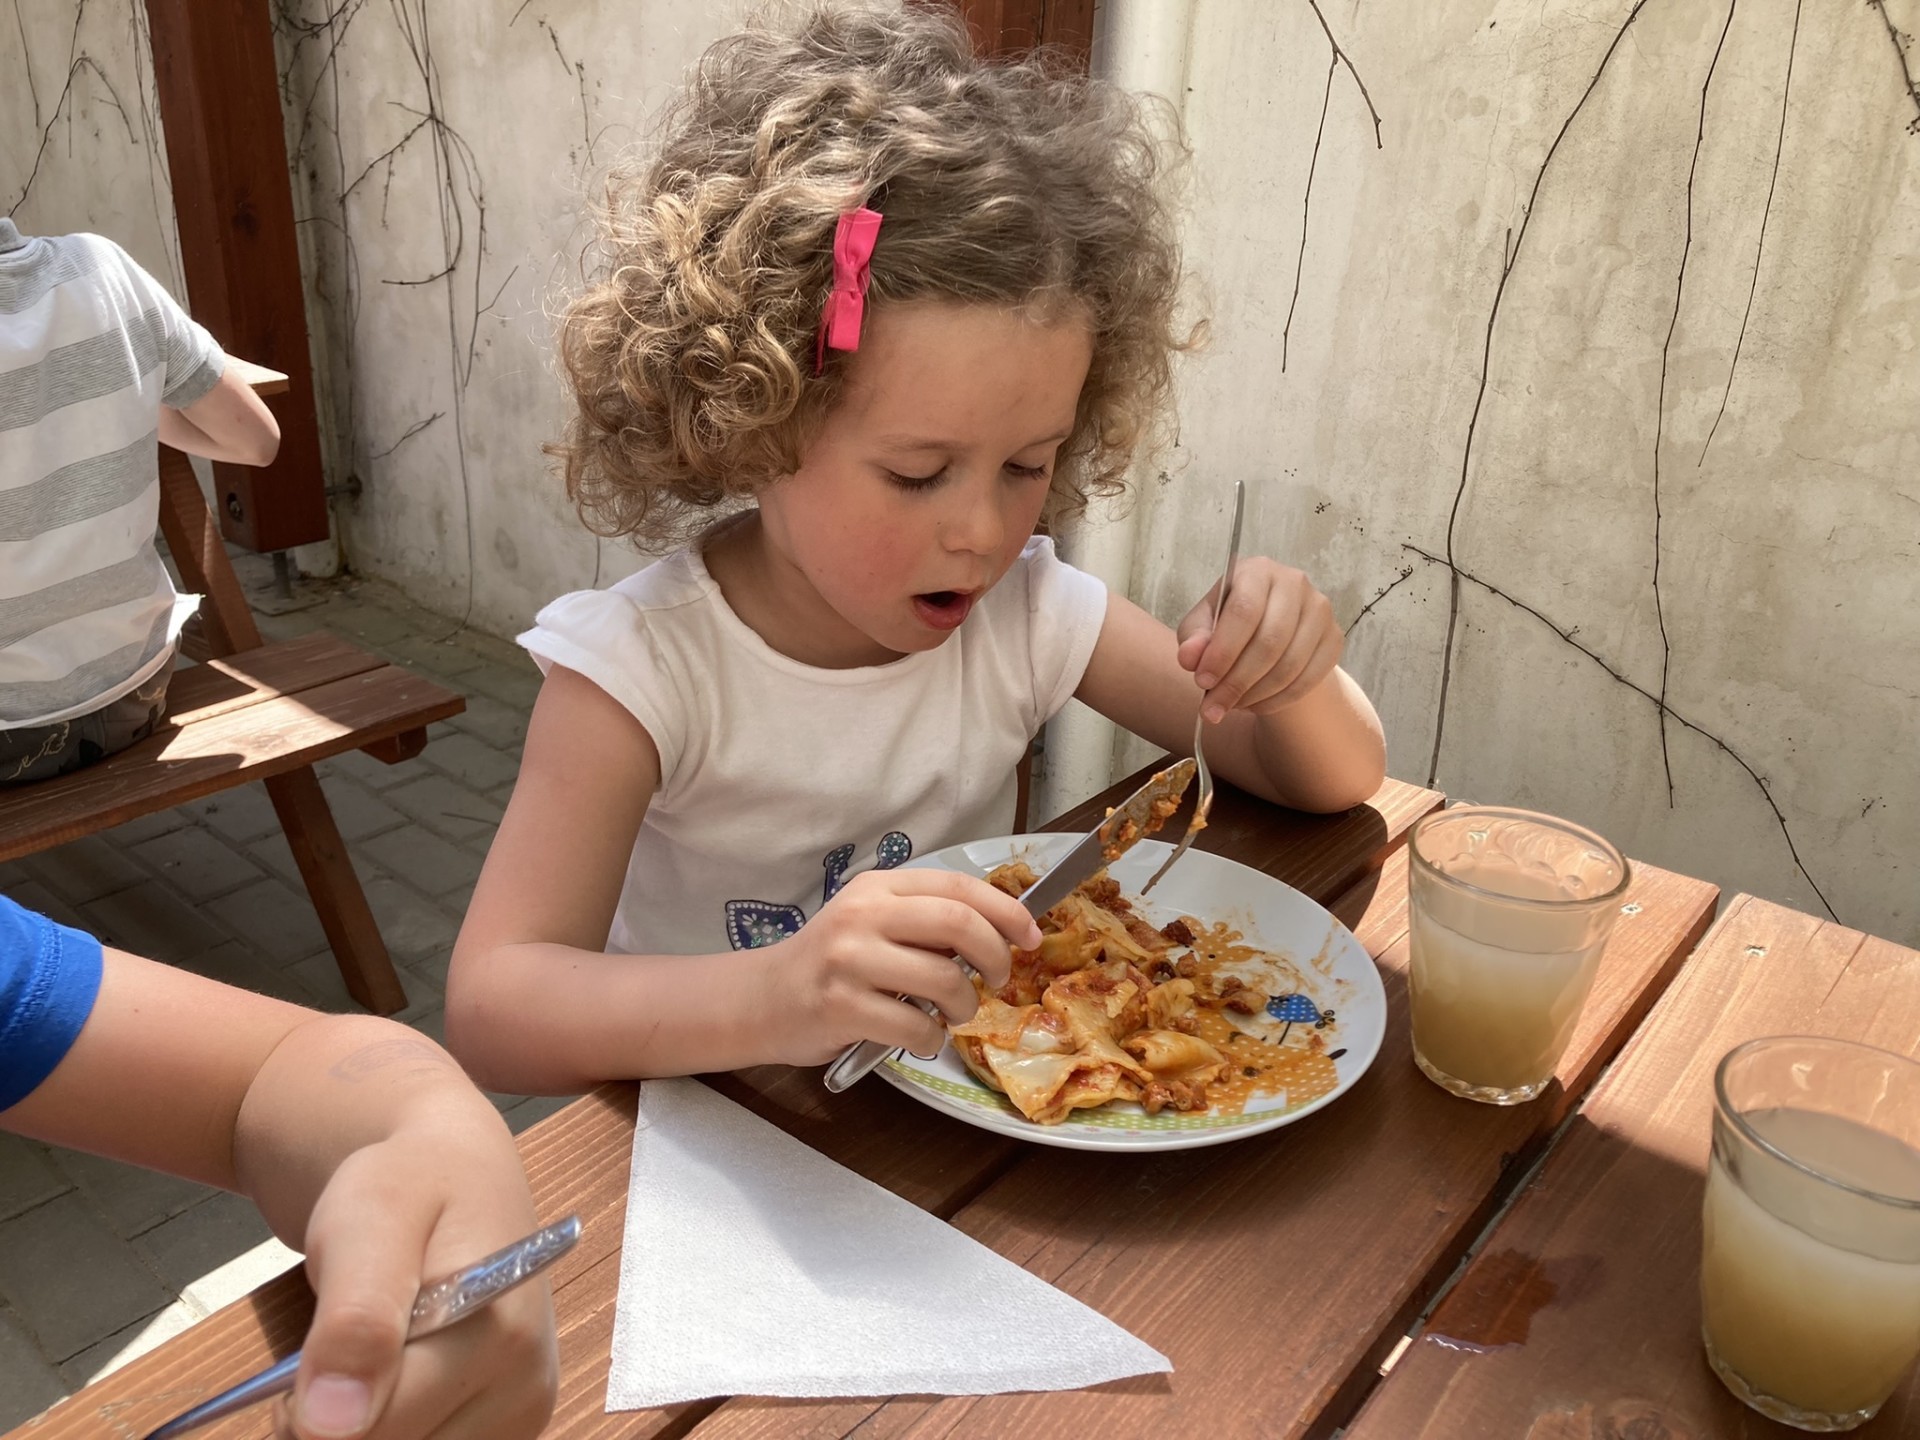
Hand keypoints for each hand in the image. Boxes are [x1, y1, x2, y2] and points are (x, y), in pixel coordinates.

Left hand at [283, 1119, 556, 1439]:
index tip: (300, 1368)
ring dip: (366, 1427)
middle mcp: (526, 1385)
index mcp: (499, 1334)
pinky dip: (398, 1428)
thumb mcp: (369, 1220)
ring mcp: (523, 1411)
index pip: (378, 1430)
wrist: (454, 1171)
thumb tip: (332, 1422)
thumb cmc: (407, 1185)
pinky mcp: (512, 1426)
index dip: (314, 1414)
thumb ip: (355, 1317)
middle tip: (330, 1358)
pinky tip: (393, 1385)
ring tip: (367, 1363)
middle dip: (342, 1422)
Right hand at [757, 869, 1041, 1064]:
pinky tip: (918, 1036)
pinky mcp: (841, 1006)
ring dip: (963, 1005)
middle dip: (995, 955)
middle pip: (958, 923)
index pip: (959, 886)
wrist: (761, 999)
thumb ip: (924, 921)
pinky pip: (915, 1024)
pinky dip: (930, 1038)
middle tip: (997, 979)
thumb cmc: (829, 963)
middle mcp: (863, 914)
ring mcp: (849, 960)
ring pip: (943, 978)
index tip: (1031, 936)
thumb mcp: (872, 923)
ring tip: (951, 1013)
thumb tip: (1000, 933)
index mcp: (879, 888)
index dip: (1006, 910)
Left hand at [1175, 557, 1341, 721]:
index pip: (1244, 610)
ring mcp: (1319, 610)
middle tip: (1213, 708)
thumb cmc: (1229, 625)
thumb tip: (1190, 657)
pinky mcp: (1334, 638)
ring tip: (1232, 706)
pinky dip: (1279, 700)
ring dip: (1256, 694)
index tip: (1202, 681)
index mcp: (1257, 570)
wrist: (1269, 632)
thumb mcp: (1202, 627)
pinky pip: (1309, 679)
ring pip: (1290, 664)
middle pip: (1270, 640)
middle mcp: (1294, 583)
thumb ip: (1193, 640)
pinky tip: (1257, 705)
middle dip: (1237, 681)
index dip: (1222, 651)